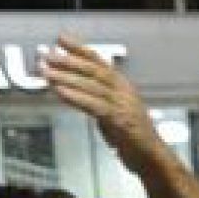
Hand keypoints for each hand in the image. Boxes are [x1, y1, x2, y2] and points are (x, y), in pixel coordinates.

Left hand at [41, 39, 162, 166]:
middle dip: (69, 61)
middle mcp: (125, 92)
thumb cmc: (132, 137)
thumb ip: (97, 99)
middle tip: (47, 55)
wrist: (152, 158)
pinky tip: (60, 92)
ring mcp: (124, 106)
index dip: (80, 49)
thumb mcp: (113, 111)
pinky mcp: (121, 122)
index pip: (100, 62)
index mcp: (123, 87)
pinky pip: (95, 106)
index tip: (61, 39)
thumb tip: (71, 88)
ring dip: (67, 78)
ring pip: (92, 86)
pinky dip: (76, 97)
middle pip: (94, 71)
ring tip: (46, 72)